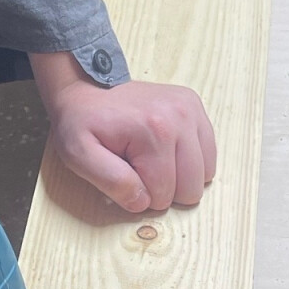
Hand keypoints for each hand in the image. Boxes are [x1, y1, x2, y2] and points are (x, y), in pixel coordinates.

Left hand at [30, 53, 216, 215]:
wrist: (86, 86)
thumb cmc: (81, 122)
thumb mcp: (79, 155)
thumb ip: (111, 183)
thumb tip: (143, 202)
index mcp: (155, 131)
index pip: (163, 194)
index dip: (140, 193)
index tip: (123, 172)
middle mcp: (180, 117)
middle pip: (190, 188)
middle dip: (163, 188)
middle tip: (137, 167)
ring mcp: (191, 110)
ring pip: (204, 174)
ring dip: (178, 176)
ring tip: (151, 158)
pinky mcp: (195, 106)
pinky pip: (209, 154)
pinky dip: (190, 162)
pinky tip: (166, 151)